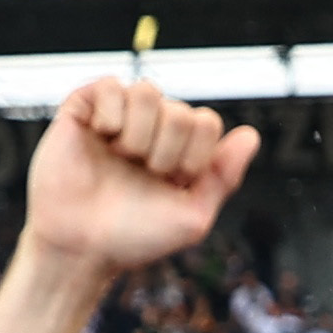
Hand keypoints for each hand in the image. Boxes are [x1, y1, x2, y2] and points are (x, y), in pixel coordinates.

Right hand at [23, 79, 260, 280]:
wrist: (80, 246)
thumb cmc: (133, 236)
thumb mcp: (192, 217)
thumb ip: (224, 177)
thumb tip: (251, 135)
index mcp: (178, 148)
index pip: (206, 124)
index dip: (194, 156)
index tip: (172, 183)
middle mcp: (150, 127)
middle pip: (180, 111)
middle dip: (166, 152)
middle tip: (142, 174)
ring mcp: (118, 114)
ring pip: (148, 91)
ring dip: (138, 134)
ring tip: (120, 157)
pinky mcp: (84, 108)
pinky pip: (111, 85)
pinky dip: (110, 115)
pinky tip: (100, 137)